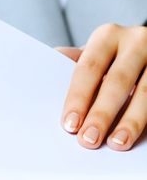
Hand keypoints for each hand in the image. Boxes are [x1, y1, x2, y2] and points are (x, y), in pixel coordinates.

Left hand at [57, 24, 146, 150]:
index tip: (69, 124)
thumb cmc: (113, 57)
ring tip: (117, 143)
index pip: (88, 68)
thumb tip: (42, 73)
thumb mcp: (94, 55)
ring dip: (131, 121)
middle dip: (101, 114)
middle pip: (117, 82)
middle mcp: (136, 41)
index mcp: (107, 36)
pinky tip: (141, 136)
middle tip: (88, 140)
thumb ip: (73, 65)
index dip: (78, 98)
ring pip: (146, 92)